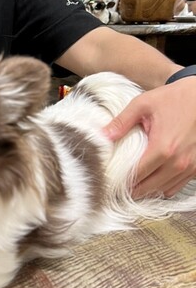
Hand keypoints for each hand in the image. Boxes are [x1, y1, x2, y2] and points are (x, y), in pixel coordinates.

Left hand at [103, 78, 195, 197]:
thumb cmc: (173, 98)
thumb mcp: (143, 104)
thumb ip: (121, 122)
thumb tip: (101, 136)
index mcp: (163, 149)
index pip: (136, 176)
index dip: (120, 181)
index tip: (108, 181)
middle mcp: (178, 162)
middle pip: (148, 188)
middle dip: (131, 189)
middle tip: (117, 186)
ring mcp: (190, 167)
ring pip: (163, 190)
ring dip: (148, 189)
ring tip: (133, 182)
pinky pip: (176, 186)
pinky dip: (163, 185)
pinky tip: (153, 177)